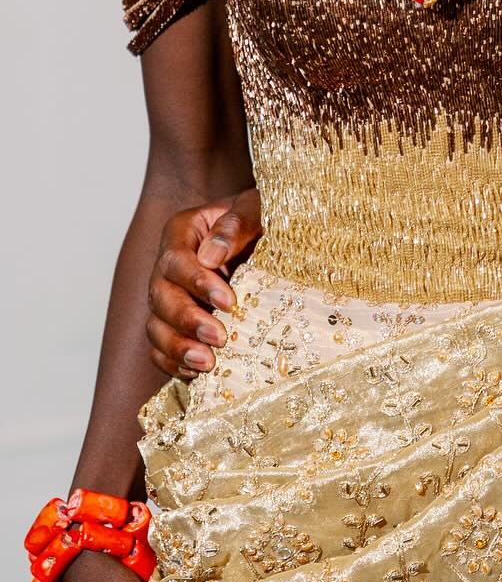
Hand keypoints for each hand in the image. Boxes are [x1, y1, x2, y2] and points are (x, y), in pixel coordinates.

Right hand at [146, 190, 260, 378]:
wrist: (265, 238)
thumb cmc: (261, 218)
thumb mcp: (256, 209)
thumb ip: (236, 223)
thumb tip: (211, 255)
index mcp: (182, 232)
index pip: (176, 261)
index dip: (197, 284)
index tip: (229, 302)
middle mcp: (167, 266)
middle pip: (159, 297)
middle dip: (187, 321)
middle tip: (219, 339)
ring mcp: (168, 296)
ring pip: (155, 325)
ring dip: (177, 347)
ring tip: (207, 363)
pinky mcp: (174, 323)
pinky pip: (160, 347)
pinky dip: (173, 362)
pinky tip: (196, 372)